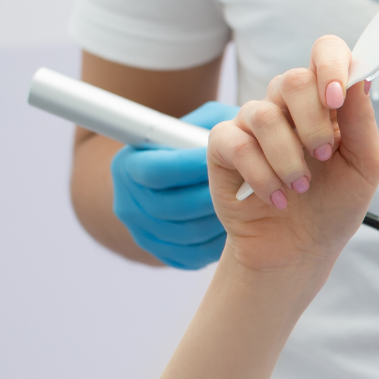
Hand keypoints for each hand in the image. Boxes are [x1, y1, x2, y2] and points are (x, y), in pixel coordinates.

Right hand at [110, 101, 239, 268]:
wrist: (167, 189)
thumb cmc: (187, 150)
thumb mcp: (192, 128)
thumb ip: (210, 123)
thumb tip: (235, 125)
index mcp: (129, 167)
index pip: (157, 170)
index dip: (192, 167)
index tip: (226, 161)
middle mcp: (129, 203)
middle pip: (175, 206)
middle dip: (216, 197)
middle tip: (249, 188)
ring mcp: (144, 233)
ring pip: (189, 232)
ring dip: (224, 222)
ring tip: (250, 208)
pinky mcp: (163, 255)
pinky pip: (195, 254)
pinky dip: (220, 243)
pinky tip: (241, 228)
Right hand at [207, 35, 378, 273]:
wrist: (300, 249)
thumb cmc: (334, 205)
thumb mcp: (364, 167)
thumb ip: (362, 122)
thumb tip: (360, 78)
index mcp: (326, 102)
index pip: (325, 52)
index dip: (330, 65)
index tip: (337, 98)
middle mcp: (288, 105)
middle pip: (292, 79)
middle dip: (313, 123)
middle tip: (323, 157)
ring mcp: (253, 123)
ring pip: (263, 114)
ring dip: (288, 159)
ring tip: (301, 187)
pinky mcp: (225, 147)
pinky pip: (237, 143)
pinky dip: (262, 177)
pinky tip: (277, 199)